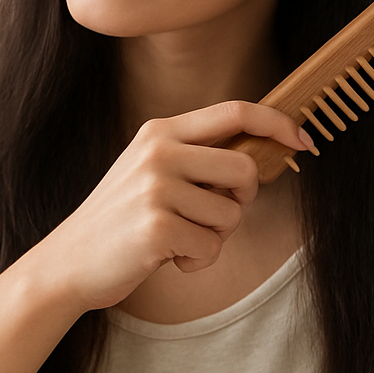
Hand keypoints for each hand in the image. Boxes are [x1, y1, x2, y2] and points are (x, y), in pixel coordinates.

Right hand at [39, 101, 311, 312]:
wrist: (69, 260)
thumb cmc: (121, 220)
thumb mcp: (151, 172)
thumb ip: (196, 158)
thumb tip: (260, 155)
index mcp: (160, 131)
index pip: (234, 111)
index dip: (277, 122)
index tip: (304, 139)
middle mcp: (158, 152)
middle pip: (243, 170)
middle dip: (240, 202)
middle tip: (211, 215)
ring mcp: (155, 189)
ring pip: (231, 216)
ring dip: (212, 238)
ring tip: (175, 238)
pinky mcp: (157, 228)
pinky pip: (211, 248)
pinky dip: (196, 261)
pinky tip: (167, 257)